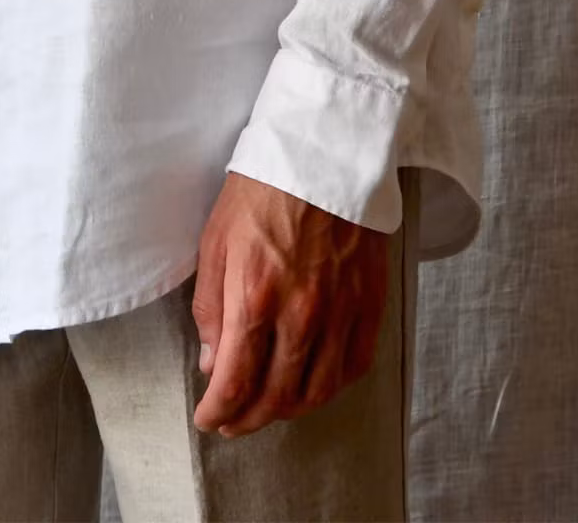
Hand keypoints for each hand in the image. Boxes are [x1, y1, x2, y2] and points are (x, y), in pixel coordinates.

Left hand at [191, 170, 389, 438]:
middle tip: (232, 423)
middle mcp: (301, 316)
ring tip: (269, 409)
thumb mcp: (215, 242)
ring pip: (318, 390)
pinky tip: (315, 385)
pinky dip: (332, 387)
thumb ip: (210, 309)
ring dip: (290, 410)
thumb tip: (213, 364)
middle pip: (277, 396)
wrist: (320, 153)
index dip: (219, 411)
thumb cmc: (259, 192)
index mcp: (254, 299)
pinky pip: (354, 366)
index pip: (235, 382)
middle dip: (249, 419)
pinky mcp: (369, 304)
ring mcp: (340, 313)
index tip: (208, 419)